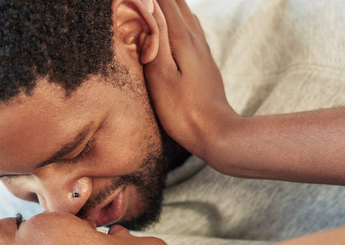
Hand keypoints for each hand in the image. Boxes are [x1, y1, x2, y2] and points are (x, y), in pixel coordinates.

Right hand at [143, 0, 238, 161]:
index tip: (129, 0)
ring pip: (185, 12)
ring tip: (150, 7)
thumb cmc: (182, 110)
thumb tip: (148, 7)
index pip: (162, 0)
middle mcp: (195, 36)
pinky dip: (176, 17)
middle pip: (176, 1)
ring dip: (167, 4)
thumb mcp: (160, 75)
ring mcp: (202, 47)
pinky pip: (190, 26)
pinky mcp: (204, 59)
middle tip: (136, 3)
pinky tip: (172, 24)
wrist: (215, 132)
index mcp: (182, 37)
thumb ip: (155, 38)